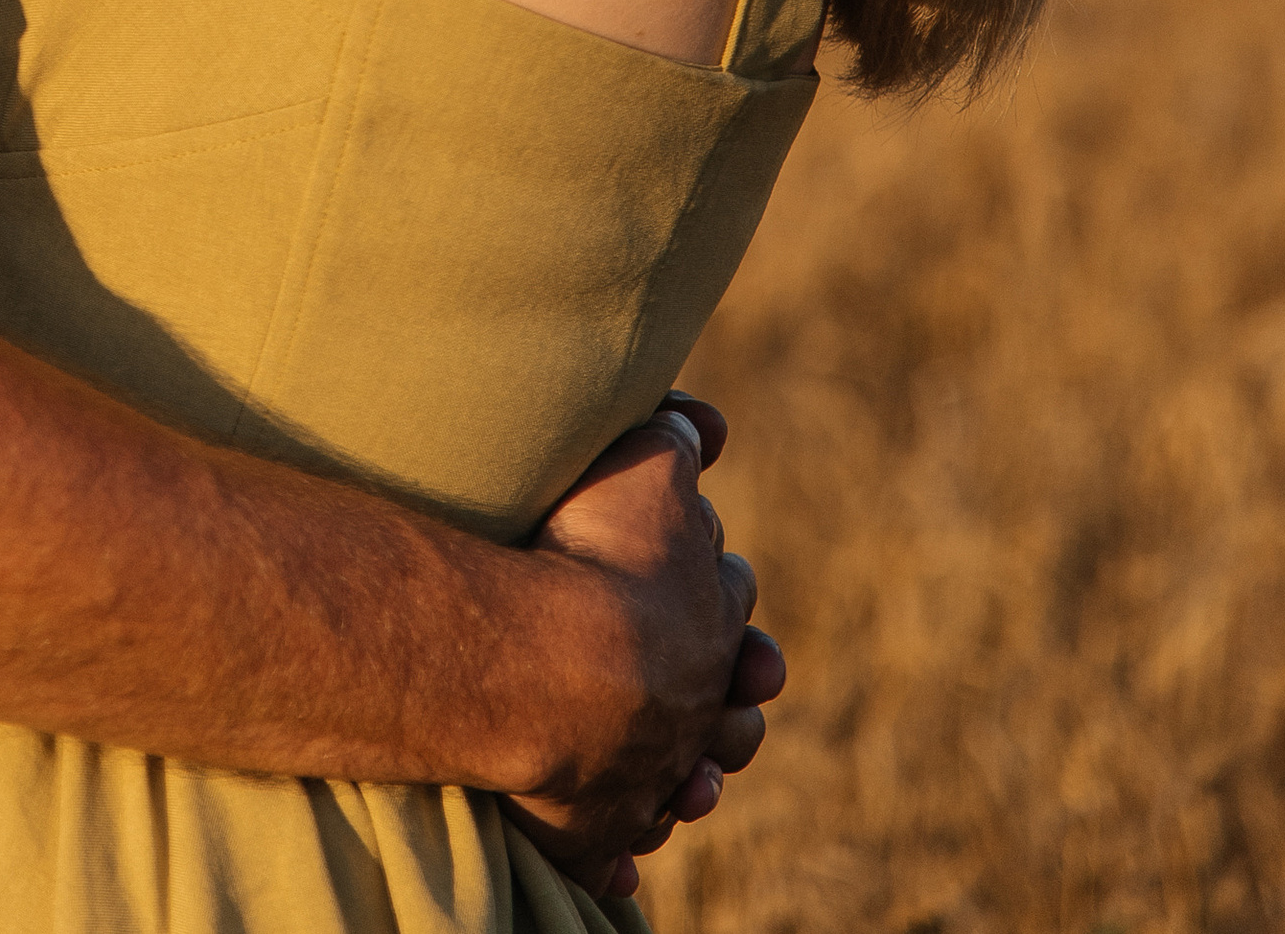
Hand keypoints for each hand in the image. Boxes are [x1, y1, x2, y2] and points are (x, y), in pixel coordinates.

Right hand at [501, 394, 780, 896]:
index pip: (733, 594)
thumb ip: (678, 438)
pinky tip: (621, 857)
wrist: (552, 668)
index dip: (717, 578)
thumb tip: (711, 427)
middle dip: (729, 691)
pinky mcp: (597, 832)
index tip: (710, 574)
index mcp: (710, 617)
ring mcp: (649, 775)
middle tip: (728, 687)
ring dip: (690, 778)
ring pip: (691, 783)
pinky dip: (623, 847)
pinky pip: (619, 847)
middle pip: (733, 703)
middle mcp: (693, 706)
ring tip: (691, 779)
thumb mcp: (643, 467)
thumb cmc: (591, 556)